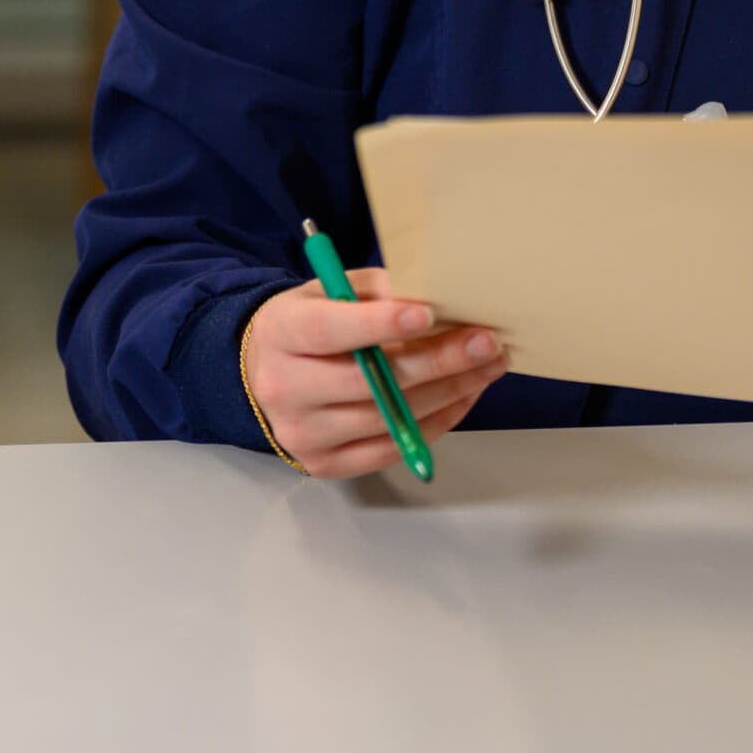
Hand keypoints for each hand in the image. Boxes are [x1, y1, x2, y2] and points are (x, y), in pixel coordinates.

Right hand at [242, 266, 506, 479]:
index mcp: (282, 333)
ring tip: (487, 367)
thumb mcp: (333, 289)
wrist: (264, 371)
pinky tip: (463, 396)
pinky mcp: (323, 464)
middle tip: (486, 342)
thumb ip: (379, 291)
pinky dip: (433, 423)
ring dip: (447, 393)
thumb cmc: (312, 320)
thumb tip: (437, 296)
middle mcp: (283, 389)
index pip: (328, 331)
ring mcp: (302, 434)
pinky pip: (389, 448)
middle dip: (435, 362)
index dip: (378, 325)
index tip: (428, 314)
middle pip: (366, 383)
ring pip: (386, 418)